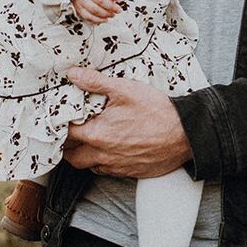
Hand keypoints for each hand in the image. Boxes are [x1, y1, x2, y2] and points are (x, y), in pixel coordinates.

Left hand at [63, 72, 193, 177]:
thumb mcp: (126, 89)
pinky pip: (105, 171)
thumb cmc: (158, 111)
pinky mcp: (129, 172)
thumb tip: (73, 74)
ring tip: (88, 140)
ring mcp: (116, 166)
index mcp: (97, 134)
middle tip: (71, 131)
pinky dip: (100, 162)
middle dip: (67, 145)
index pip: (66, 134)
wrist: (187, 135)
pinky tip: (108, 149)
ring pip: (87, 165)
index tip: (62, 117)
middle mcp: (103, 154)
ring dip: (83, 154)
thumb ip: (96, 82)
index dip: (60, 125)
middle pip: (71, 156)